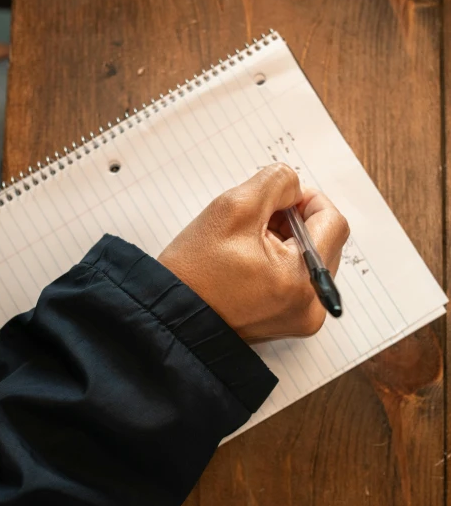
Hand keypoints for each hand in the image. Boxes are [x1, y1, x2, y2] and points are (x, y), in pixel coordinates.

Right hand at [158, 164, 349, 341]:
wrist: (172, 317)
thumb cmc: (196, 271)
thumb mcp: (233, 208)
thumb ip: (274, 183)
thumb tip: (295, 186)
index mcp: (303, 279)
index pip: (333, 222)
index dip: (307, 200)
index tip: (278, 199)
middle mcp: (311, 305)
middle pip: (326, 242)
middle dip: (296, 222)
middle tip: (257, 221)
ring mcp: (302, 318)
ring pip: (312, 260)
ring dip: (288, 241)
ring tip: (249, 244)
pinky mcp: (288, 322)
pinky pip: (300, 280)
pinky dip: (282, 263)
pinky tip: (251, 262)